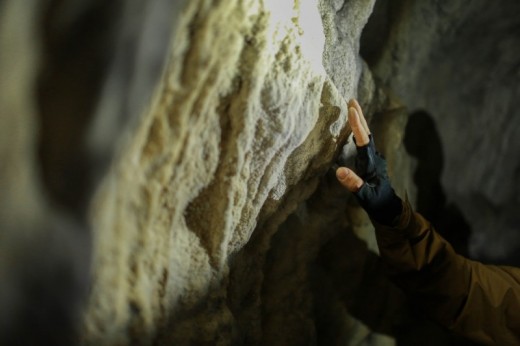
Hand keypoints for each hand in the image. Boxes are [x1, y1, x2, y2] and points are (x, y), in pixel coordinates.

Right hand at [335, 99, 402, 225]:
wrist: (389, 209)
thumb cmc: (377, 204)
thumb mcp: (365, 197)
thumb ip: (354, 184)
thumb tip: (339, 171)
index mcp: (371, 163)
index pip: (363, 140)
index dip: (356, 124)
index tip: (351, 109)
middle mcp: (373, 157)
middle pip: (366, 133)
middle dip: (359, 116)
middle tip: (352, 100)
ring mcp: (373, 159)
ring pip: (366, 136)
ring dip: (359, 122)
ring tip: (352, 109)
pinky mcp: (371, 162)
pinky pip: (364, 142)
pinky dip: (359, 132)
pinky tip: (354, 130)